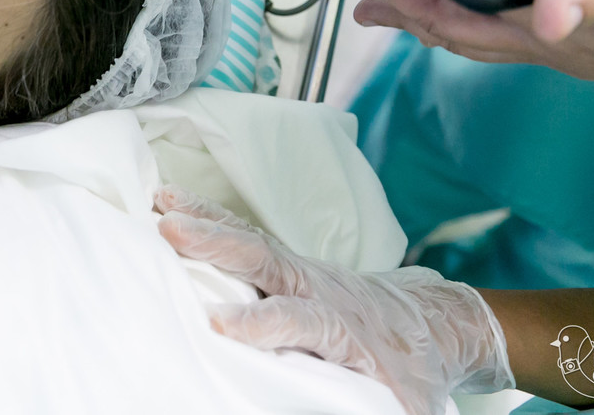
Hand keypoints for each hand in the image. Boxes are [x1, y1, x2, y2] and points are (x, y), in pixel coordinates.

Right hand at [155, 186, 512, 414]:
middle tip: (170, 229)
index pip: (299, 319)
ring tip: (160, 202)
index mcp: (342, 326)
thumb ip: (388, 414)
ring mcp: (300, 270)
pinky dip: (209, 216)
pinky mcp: (288, 263)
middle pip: (265, 261)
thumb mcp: (411, 406)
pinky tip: (171, 201)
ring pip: (250, 240)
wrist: (433, 322)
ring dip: (205, 220)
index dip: (263, 322)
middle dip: (218, 244)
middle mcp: (317, 288)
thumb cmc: (414, 371)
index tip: (219, 323)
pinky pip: (245, 237)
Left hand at [342, 0, 593, 112]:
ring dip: (439, 5)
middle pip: (457, 29)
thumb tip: (541, 14)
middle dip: (405, 2)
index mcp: (556, 33)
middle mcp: (555, 45)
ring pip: (485, 27)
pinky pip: (519, 19)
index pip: (455, 16)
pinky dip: (487, 1)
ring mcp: (576, 43)